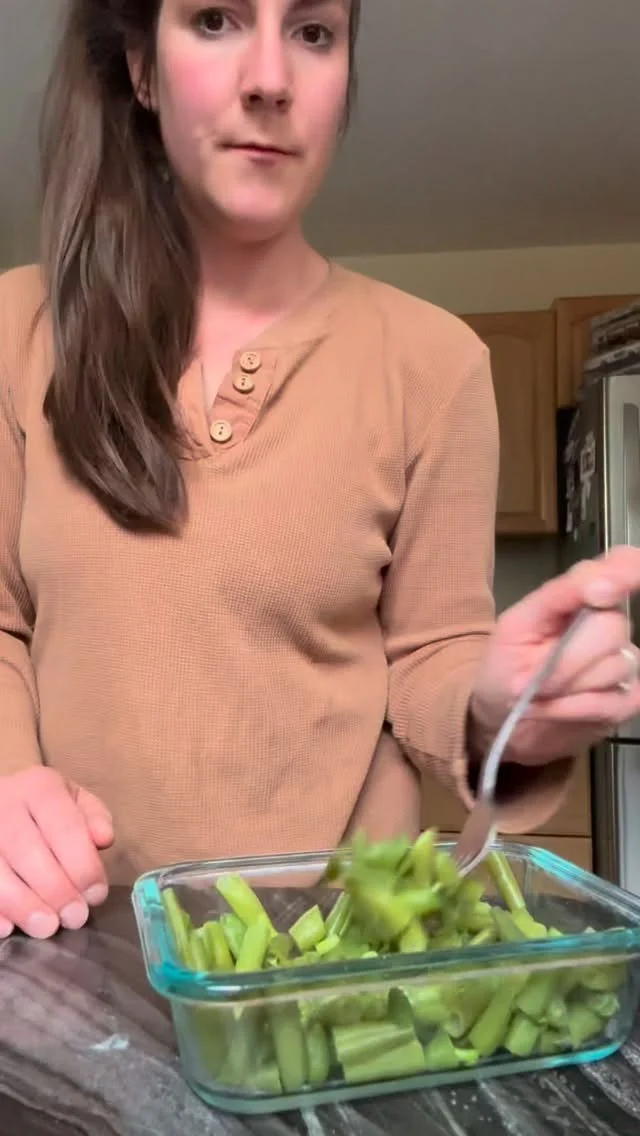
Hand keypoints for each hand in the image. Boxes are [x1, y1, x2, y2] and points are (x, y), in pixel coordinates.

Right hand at [0, 767, 112, 938]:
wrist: (2, 803)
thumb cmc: (47, 810)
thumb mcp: (75, 802)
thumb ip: (93, 819)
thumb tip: (103, 838)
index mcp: (39, 786)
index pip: (63, 825)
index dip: (82, 863)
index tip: (96, 895)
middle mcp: (3, 803)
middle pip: (25, 848)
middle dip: (54, 888)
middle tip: (74, 917)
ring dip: (22, 903)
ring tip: (46, 927)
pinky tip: (8, 928)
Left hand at [469, 545, 639, 765]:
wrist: (500, 713)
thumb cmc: (506, 662)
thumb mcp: (516, 623)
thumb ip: (560, 595)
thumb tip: (602, 584)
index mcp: (584, 594)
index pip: (623, 565)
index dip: (625, 571)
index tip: (600, 592)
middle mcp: (612, 623)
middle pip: (612, 628)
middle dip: (565, 659)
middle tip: (533, 675)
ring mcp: (624, 662)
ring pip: (614, 668)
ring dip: (564, 687)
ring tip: (538, 692)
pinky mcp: (628, 699)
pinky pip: (617, 701)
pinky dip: (576, 709)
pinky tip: (555, 708)